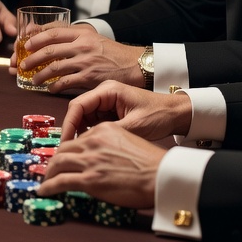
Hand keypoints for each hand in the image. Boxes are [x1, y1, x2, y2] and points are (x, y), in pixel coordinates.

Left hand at [20, 23, 142, 91]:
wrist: (133, 65)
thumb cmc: (111, 52)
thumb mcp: (93, 37)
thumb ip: (73, 36)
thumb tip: (49, 37)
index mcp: (81, 33)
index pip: (52, 32)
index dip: (35, 38)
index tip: (24, 45)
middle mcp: (82, 46)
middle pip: (49, 50)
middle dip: (31, 59)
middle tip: (22, 65)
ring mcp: (84, 62)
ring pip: (54, 68)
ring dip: (39, 75)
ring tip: (33, 79)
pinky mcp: (88, 78)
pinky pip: (65, 82)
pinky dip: (54, 86)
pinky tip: (49, 89)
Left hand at [37, 122, 164, 207]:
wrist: (162, 175)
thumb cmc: (153, 164)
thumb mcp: (130, 142)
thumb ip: (112, 147)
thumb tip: (103, 159)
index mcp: (104, 130)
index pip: (78, 139)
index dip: (69, 150)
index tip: (65, 158)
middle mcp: (93, 141)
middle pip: (64, 149)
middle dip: (55, 161)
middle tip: (50, 169)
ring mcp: (89, 160)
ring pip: (57, 163)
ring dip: (48, 173)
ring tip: (44, 181)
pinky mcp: (89, 178)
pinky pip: (60, 181)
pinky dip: (48, 186)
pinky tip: (42, 191)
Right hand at [62, 80, 192, 140]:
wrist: (176, 114)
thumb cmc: (159, 115)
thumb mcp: (133, 126)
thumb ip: (107, 133)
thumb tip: (86, 145)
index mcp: (107, 90)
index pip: (77, 105)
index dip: (68, 124)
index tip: (65, 142)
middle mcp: (104, 94)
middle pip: (78, 112)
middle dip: (73, 130)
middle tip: (69, 150)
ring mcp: (106, 103)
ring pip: (84, 119)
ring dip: (82, 133)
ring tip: (80, 151)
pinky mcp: (110, 112)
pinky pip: (94, 123)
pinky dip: (91, 134)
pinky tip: (92, 147)